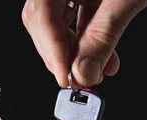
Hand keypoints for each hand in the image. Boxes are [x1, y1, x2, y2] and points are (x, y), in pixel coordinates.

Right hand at [22, 0, 146, 87]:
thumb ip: (103, 35)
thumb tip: (82, 72)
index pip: (41, 13)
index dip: (51, 48)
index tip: (66, 76)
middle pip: (43, 21)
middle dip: (61, 55)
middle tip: (79, 79)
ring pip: (56, 24)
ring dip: (75, 53)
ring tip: (96, 72)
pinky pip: (76, 20)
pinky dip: (88, 42)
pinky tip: (105, 59)